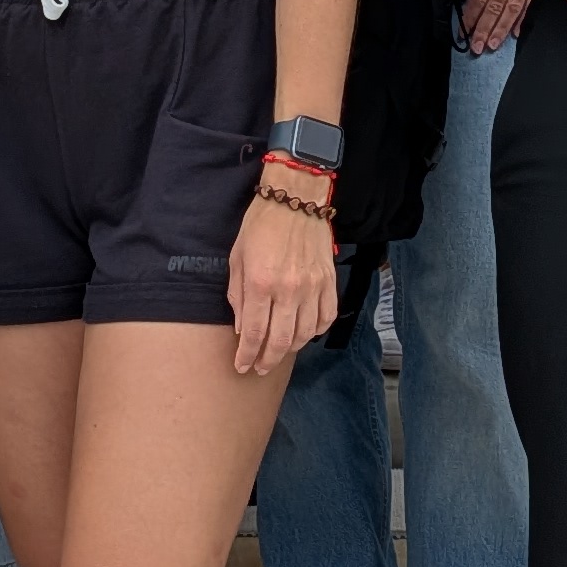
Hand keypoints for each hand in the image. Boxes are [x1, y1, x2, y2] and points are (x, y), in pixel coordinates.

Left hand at [229, 178, 340, 378]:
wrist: (295, 198)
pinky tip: (304, 333)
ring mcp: (312, 287)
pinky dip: (315, 331)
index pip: (254, 333)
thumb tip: (242, 328)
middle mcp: (289, 290)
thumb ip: (238, 296)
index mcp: (261, 283)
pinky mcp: (329, 282)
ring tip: (279, 352)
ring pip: (304, 334)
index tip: (242, 366)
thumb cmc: (261, 225)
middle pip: (280, 341)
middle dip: (267, 361)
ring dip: (290, 349)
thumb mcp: (237, 259)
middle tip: (259, 368)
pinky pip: (326, 317)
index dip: (247, 356)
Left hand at [455, 0, 536, 55]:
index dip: (470, 17)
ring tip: (492, 44)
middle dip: (484, 29)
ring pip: (512, 8)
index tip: (463, 32)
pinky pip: (530, 0)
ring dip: (501, 28)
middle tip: (477, 48)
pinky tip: (516, 32)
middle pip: (494, 7)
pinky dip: (523, 17)